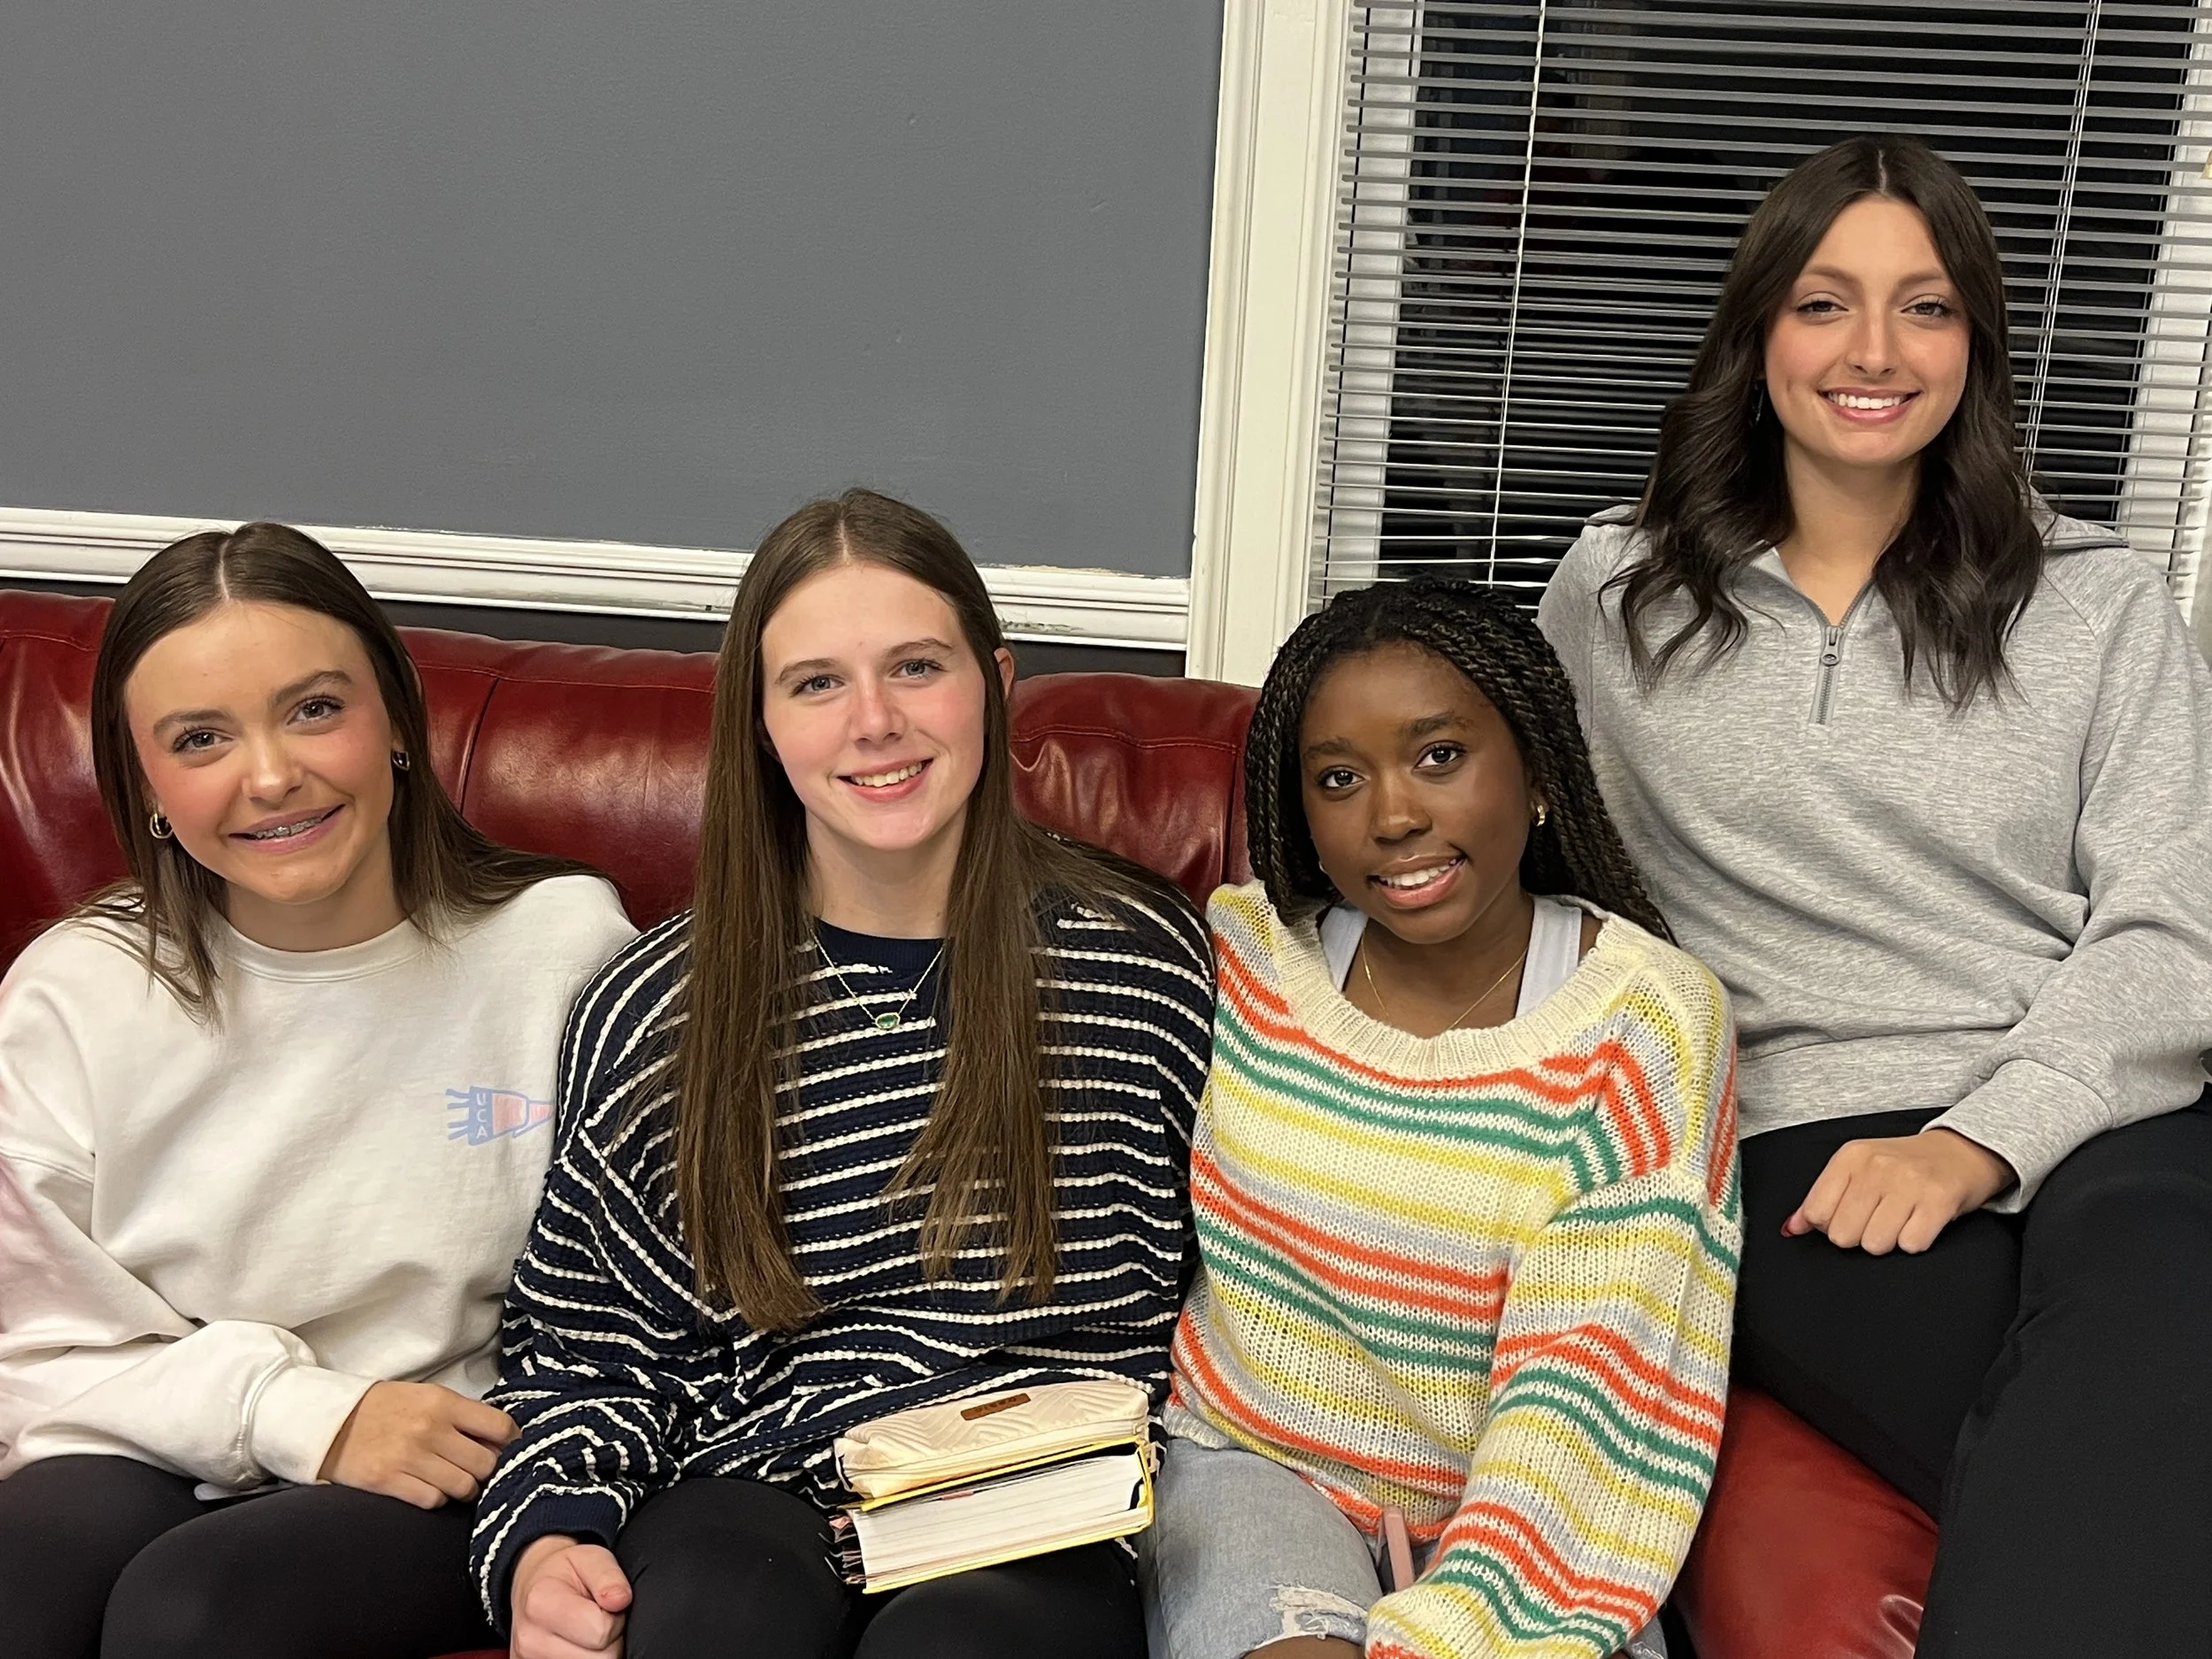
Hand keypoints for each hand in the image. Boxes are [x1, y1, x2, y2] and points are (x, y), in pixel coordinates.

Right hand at [316, 1381, 515, 1508]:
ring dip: (464, 1488)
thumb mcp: (426, 1396)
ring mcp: (409, 1457)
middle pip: (486, 1463)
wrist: (329, 1420)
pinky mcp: (388, 1481)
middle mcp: (430, 1429)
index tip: (507, 1448)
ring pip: (463, 1487)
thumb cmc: (384, 1407)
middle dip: (488, 1470)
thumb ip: (462, 1415)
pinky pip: (433, 1500)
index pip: (499, 1426)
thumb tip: (500, 1440)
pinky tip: (430, 1488)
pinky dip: (436, 1498)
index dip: (511, 1441)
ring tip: (454, 1480)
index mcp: (443, 1402)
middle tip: (478, 1470)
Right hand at [511, 1535, 631, 1658]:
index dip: (614, 1618)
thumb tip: (620, 1599)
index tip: (606, 1605)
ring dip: (599, 1652)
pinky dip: (587, 1658)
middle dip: (610, 1640)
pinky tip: (580, 1643)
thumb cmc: (564, 1571)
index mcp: (541, 1604)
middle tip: (599, 1618)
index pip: (601, 1631)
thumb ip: (608, 1576)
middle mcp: (530, 1639)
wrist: (532, 1586)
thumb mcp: (590, 1558)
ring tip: (588, 1630)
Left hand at [1785, 1128, 2014, 1254]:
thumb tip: (1790, 1229)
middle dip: (1860, 1236)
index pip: (1817, 1213)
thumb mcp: (1857, 1170)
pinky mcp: (1939, 1200)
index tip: (1851, 1215)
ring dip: (1889, 1241)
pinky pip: (1911, 1245)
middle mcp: (1876, 1166)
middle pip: (1843, 1235)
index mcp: (1850, 1157)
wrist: (1962, 1151)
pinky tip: (1921, 1222)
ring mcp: (1909, 1182)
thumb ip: (1820, 1199)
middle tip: (1880, 1218)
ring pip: (1875, 1244)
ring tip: (1901, 1219)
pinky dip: (1915, 1241)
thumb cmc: (1904, 1166)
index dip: (1832, 1225)